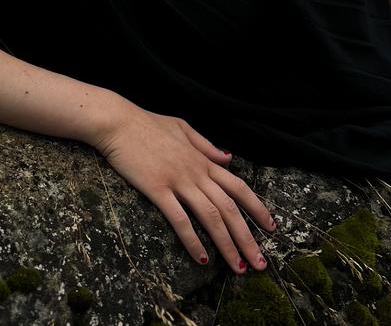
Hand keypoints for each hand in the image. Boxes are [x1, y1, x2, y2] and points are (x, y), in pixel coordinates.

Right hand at [92, 102, 275, 272]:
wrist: (118, 121)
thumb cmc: (147, 123)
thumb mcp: (182, 127)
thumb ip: (205, 144)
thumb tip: (228, 158)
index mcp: (202, 159)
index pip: (238, 187)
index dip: (257, 208)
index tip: (271, 228)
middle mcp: (195, 172)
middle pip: (229, 208)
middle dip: (247, 238)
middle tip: (260, 263)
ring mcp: (177, 180)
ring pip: (210, 216)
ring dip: (227, 244)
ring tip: (239, 268)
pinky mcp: (157, 188)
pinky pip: (180, 219)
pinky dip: (193, 240)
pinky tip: (201, 258)